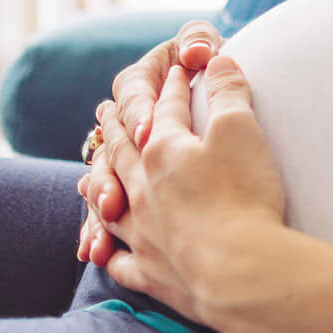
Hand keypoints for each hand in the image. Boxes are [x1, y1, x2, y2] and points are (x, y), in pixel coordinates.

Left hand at [77, 19, 226, 265]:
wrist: (241, 273)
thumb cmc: (243, 196)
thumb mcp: (242, 130)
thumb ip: (228, 91)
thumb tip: (217, 58)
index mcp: (162, 149)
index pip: (166, 109)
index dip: (174, 86)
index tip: (177, 71)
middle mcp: (141, 189)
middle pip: (123, 150)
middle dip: (118, 126)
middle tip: (105, 111)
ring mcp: (142, 234)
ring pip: (109, 203)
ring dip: (100, 184)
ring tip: (89, 175)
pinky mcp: (151, 274)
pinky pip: (121, 259)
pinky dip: (111, 250)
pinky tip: (107, 251)